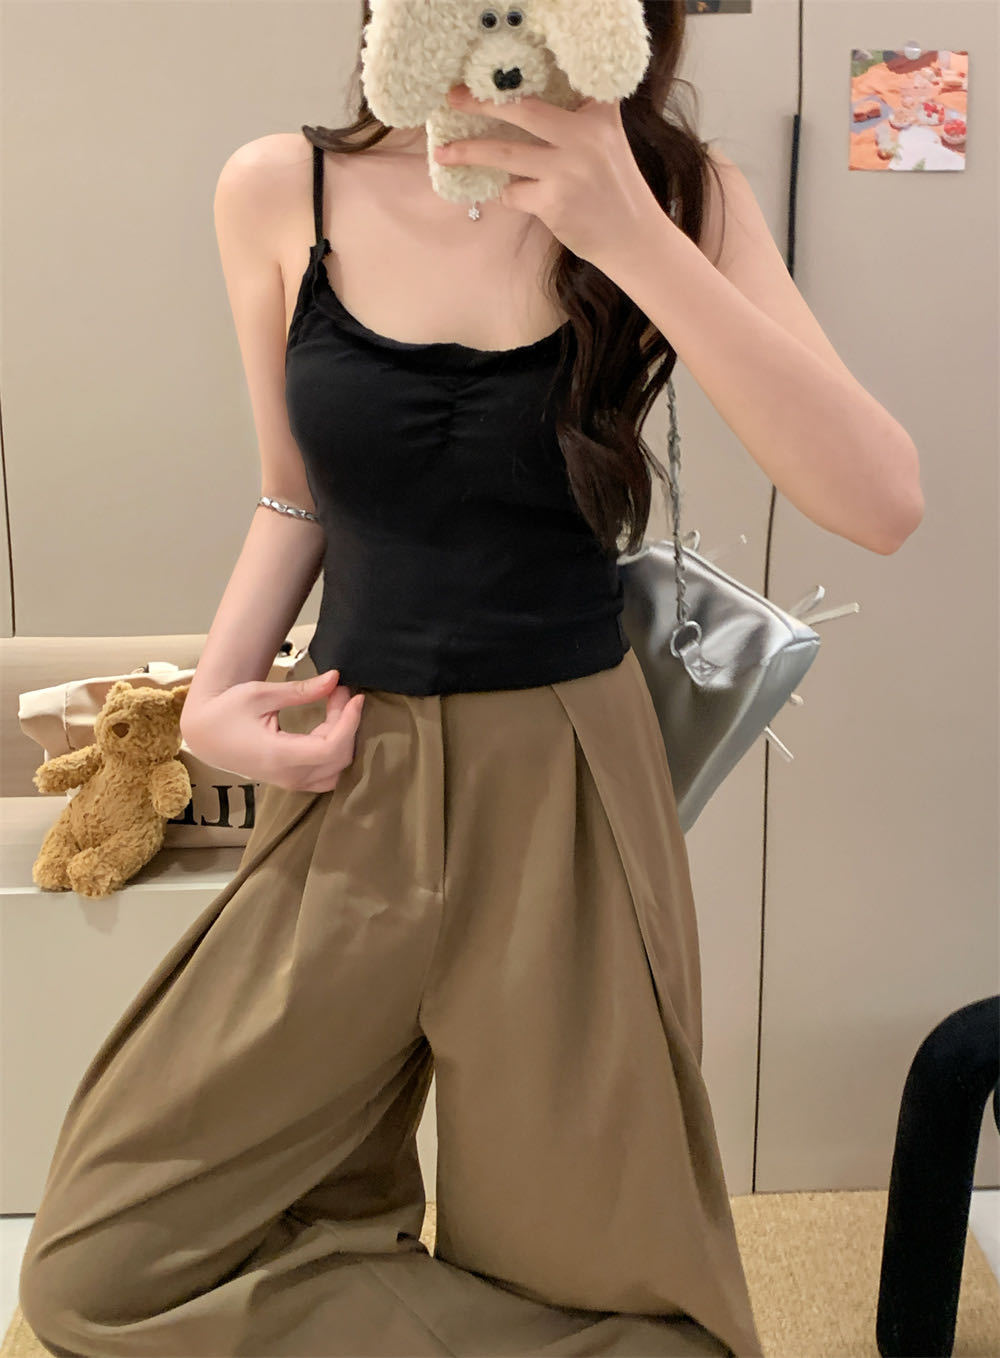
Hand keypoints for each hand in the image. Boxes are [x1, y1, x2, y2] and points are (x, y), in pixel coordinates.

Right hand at [181, 669, 364, 793]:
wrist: (204, 735)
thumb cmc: (226, 710)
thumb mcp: (261, 694)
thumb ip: (301, 691)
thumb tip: (335, 678)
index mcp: (279, 755)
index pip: (331, 748)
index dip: (350, 722)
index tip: (354, 696)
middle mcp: (288, 775)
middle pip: (339, 758)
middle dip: (348, 723)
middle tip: (340, 691)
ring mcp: (290, 782)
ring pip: (336, 770)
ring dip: (344, 739)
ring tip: (335, 706)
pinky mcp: (291, 781)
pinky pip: (326, 774)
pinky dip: (337, 751)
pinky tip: (331, 725)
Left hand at [433, 83, 659, 267]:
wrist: (633, 237)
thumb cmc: (615, 190)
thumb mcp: (608, 142)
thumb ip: (582, 119)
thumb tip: (526, 108)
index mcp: (598, 115)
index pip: (556, 86)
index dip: (518, 81)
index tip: (487, 75)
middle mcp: (583, 137)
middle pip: (523, 110)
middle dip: (482, 104)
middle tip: (453, 99)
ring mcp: (566, 171)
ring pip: (505, 153)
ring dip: (469, 153)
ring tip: (443, 153)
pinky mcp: (553, 202)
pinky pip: (512, 192)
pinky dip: (504, 192)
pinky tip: (504, 193)